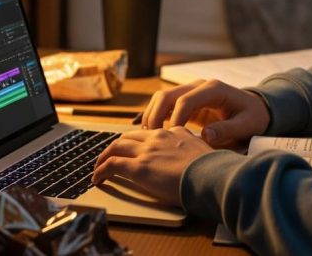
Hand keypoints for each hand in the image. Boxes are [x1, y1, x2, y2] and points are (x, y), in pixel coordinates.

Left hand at [93, 127, 212, 205]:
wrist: (213, 176)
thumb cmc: (214, 170)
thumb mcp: (206, 152)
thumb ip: (195, 151)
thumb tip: (195, 158)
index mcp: (176, 132)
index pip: (151, 133)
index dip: (139, 142)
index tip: (135, 150)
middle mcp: (159, 137)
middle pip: (129, 137)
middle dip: (117, 146)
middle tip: (110, 156)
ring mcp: (147, 151)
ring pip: (116, 147)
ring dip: (104, 157)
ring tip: (98, 167)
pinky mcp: (138, 167)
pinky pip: (111, 165)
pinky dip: (100, 171)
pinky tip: (97, 179)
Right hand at [142, 79, 270, 146]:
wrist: (255, 110)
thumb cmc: (253, 118)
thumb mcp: (247, 125)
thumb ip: (228, 130)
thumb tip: (206, 136)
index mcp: (214, 89)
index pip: (186, 100)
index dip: (175, 118)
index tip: (170, 137)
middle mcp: (199, 86)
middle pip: (168, 95)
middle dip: (156, 115)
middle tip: (151, 138)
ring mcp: (191, 91)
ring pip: (162, 98)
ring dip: (152, 115)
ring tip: (148, 137)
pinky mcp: (186, 101)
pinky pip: (165, 105)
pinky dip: (155, 116)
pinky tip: (149, 132)